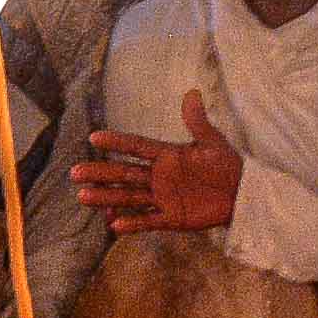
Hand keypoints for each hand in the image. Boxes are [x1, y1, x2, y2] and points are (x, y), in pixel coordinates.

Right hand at [71, 90, 243, 231]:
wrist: (242, 193)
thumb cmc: (227, 164)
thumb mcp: (213, 142)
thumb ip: (198, 122)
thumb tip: (192, 93)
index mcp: (167, 155)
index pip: (136, 146)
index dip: (117, 142)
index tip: (94, 137)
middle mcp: (159, 176)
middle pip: (124, 173)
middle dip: (100, 173)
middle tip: (74, 173)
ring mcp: (163, 198)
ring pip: (129, 197)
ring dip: (107, 197)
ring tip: (83, 196)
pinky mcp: (172, 218)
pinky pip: (148, 221)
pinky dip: (132, 223)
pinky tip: (114, 224)